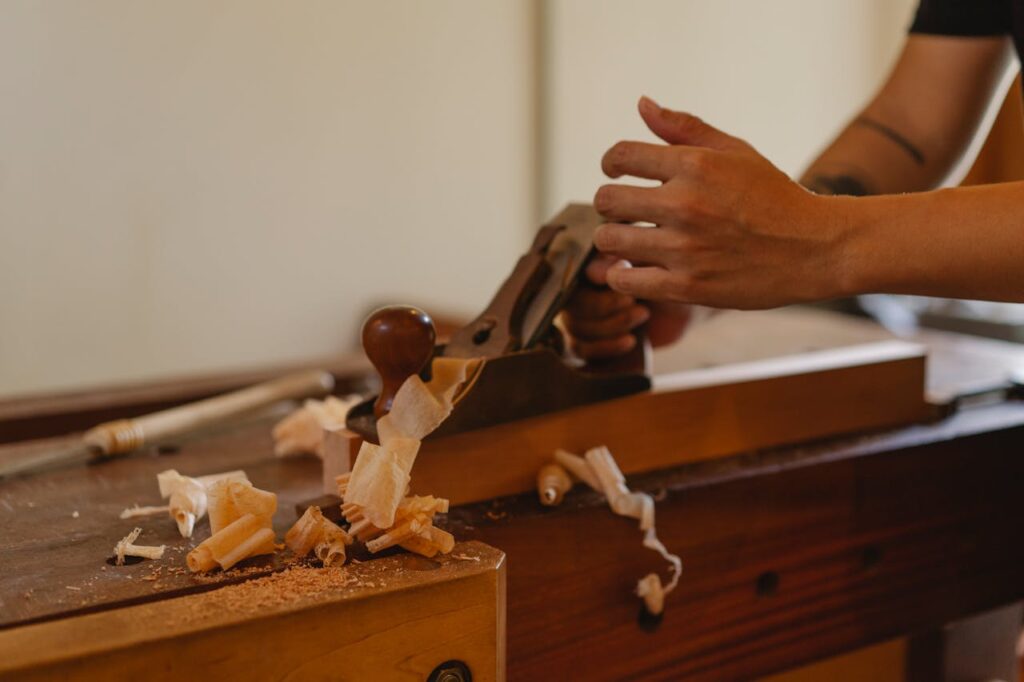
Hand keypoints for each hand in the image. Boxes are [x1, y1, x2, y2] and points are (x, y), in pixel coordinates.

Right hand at [562, 253, 692, 359]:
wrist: (684, 301)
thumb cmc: (667, 274)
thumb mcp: (647, 266)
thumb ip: (618, 264)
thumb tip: (592, 272)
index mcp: (586, 265)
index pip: (572, 281)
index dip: (597, 290)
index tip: (627, 293)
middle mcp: (578, 289)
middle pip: (572, 306)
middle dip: (604, 308)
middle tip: (633, 302)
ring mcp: (581, 315)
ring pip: (575, 328)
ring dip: (611, 326)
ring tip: (643, 314)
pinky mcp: (589, 338)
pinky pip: (580, 348)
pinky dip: (605, 347)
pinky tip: (630, 341)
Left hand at [593, 97, 848, 309]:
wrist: (815, 249)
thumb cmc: (773, 197)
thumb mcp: (736, 151)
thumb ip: (685, 128)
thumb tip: (642, 104)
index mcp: (695, 165)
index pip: (620, 156)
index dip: (611, 163)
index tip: (617, 173)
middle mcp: (685, 204)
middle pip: (606, 201)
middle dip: (610, 204)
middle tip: (624, 211)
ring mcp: (684, 248)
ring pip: (609, 242)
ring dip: (613, 240)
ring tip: (629, 241)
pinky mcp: (687, 286)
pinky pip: (626, 281)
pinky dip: (620, 276)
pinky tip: (633, 270)